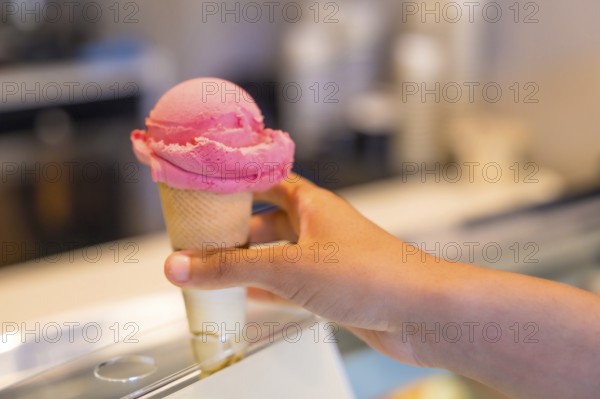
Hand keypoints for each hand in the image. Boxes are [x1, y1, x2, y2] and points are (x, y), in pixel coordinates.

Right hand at [164, 174, 424, 364]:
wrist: (421, 314)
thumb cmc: (371, 275)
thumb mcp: (288, 268)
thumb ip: (231, 268)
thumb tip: (181, 266)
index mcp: (312, 203)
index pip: (265, 178)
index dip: (235, 180)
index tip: (204, 185)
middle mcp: (319, 226)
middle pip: (267, 219)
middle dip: (235, 228)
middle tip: (200, 237)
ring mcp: (326, 257)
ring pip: (277, 253)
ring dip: (248, 261)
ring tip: (212, 268)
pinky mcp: (332, 288)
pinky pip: (289, 283)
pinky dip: (265, 288)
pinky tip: (245, 297)